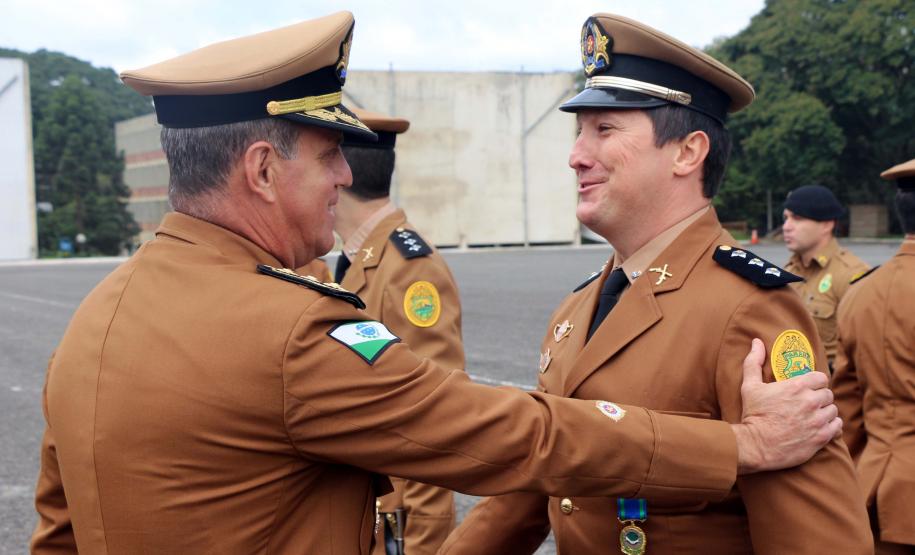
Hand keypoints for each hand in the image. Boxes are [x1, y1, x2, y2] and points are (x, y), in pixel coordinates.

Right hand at [731, 338, 840, 473]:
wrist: (755, 445)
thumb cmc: (753, 414)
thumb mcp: (749, 386)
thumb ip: (754, 362)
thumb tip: (756, 342)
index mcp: (797, 386)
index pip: (821, 377)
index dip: (815, 382)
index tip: (807, 388)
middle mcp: (810, 401)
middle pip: (828, 394)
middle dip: (819, 397)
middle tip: (808, 404)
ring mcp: (817, 420)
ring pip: (833, 410)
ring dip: (825, 412)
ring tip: (813, 416)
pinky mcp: (821, 437)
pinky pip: (837, 425)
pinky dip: (831, 425)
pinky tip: (819, 426)